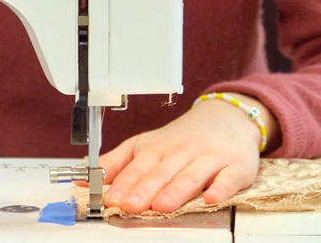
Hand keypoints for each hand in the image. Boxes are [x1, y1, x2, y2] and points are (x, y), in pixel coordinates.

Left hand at [97, 93, 276, 214]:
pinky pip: (229, 178)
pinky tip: (211, 198)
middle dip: (146, 189)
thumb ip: (116, 163)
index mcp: (159, 147)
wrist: (227, 116)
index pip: (139, 166)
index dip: (125, 182)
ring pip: (192, 174)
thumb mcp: (145, 144)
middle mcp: (183, 151)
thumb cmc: (183, 137)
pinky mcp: (236, 166)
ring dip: (177, 190)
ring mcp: (211, 158)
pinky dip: (221, 188)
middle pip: (163, 171)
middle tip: (131, 205)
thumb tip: (84, 178)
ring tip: (162, 205)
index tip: (112, 197)